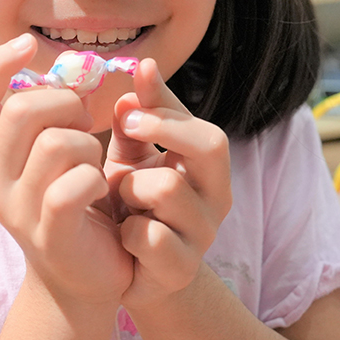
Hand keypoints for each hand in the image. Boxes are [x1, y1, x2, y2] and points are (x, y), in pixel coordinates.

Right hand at [0, 35, 132, 306]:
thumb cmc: (75, 204)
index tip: (27, 43)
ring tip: (94, 163)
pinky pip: (74, 184)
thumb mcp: (55, 156)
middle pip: (20, 112)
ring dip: (87, 143)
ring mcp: (17, 211)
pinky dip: (96, 177)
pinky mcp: (49, 234)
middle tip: (84, 124)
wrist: (84, 280)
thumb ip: (53, 116)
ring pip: (54, 143)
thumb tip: (71, 68)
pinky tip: (100, 190)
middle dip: (65, 104)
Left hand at [103, 58, 231, 307]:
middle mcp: (217, 197)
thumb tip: (142, 67)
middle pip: (213, 145)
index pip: (204, 125)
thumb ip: (138, 118)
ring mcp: (203, 236)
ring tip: (122, 200)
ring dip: (132, 189)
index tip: (130, 99)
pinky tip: (122, 236)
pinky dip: (127, 232)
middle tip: (127, 129)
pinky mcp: (179, 270)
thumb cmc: (134, 205)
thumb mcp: (133, 157)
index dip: (166, 106)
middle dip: (165, 129)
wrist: (129, 272)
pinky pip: (151, 237)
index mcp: (208, 167)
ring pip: (168, 188)